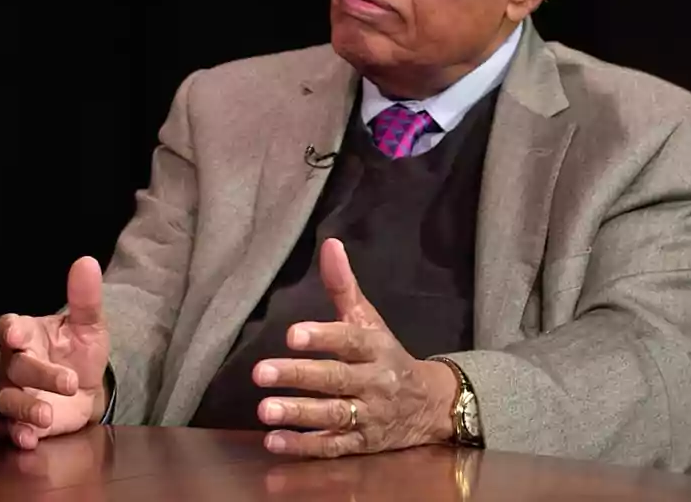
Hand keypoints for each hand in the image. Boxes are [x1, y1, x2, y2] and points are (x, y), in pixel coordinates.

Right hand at [0, 256, 109, 448]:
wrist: (89, 389)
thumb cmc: (81, 351)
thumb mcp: (90, 325)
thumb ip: (85, 297)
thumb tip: (86, 262)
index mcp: (26, 333)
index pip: (7, 327)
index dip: (10, 330)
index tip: (17, 334)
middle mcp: (12, 362)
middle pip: (14, 366)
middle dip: (39, 374)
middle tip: (68, 380)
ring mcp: (14, 391)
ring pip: (8, 398)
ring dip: (26, 407)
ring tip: (46, 415)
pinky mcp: (21, 419)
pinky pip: (13, 427)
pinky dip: (19, 433)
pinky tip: (30, 438)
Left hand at [252, 238, 457, 457]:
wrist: (430, 406)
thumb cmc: (387, 356)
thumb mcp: (370, 320)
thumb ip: (344, 286)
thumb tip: (330, 243)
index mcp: (375, 347)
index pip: (349, 340)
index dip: (322, 336)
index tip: (292, 334)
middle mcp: (374, 382)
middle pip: (335, 378)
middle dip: (298, 376)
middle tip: (260, 372)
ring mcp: (368, 416)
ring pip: (333, 416)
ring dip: (298, 413)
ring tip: (264, 410)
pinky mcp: (361, 444)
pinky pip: (333, 447)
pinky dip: (304, 446)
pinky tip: (274, 442)